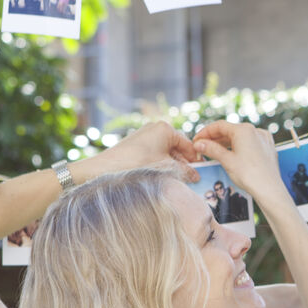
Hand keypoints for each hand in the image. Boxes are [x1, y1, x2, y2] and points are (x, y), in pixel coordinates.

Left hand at [85, 121, 200, 182]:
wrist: (106, 168)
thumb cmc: (138, 165)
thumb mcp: (166, 168)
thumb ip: (184, 171)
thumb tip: (196, 176)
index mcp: (166, 128)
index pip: (188, 144)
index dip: (195, 160)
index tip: (201, 172)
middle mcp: (156, 128)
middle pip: (177, 148)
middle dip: (183, 164)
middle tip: (190, 179)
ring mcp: (145, 135)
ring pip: (166, 152)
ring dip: (172, 166)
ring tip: (176, 180)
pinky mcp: (136, 144)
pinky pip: (155, 154)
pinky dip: (161, 164)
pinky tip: (162, 177)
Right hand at [192, 121, 287, 203]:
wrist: (269, 190)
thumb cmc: (250, 175)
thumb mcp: (227, 161)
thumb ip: (211, 149)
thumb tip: (199, 144)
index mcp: (244, 130)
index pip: (219, 126)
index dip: (205, 132)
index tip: (196, 140)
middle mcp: (255, 131)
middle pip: (230, 130)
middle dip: (214, 138)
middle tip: (202, 147)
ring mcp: (263, 139)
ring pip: (240, 137)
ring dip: (225, 143)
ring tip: (213, 152)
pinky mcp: (267, 148)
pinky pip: (249, 143)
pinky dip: (238, 147)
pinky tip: (231, 154)